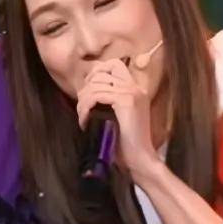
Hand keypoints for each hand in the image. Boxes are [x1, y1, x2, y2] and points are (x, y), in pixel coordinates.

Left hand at [75, 57, 157, 176]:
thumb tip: (84, 92)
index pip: (113, 65)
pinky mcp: (126, 101)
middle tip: (82, 107)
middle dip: (86, 88)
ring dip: (83, 101)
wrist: (139, 158)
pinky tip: (84, 121)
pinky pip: (97, 96)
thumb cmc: (124, 143)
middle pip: (103, 71)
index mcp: (135, 89)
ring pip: (96, 85)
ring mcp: (132, 93)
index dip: (96, 73)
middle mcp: (135, 87)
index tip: (86, 92)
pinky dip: (85, 108)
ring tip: (83, 117)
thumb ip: (106, 101)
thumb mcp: (115, 116)